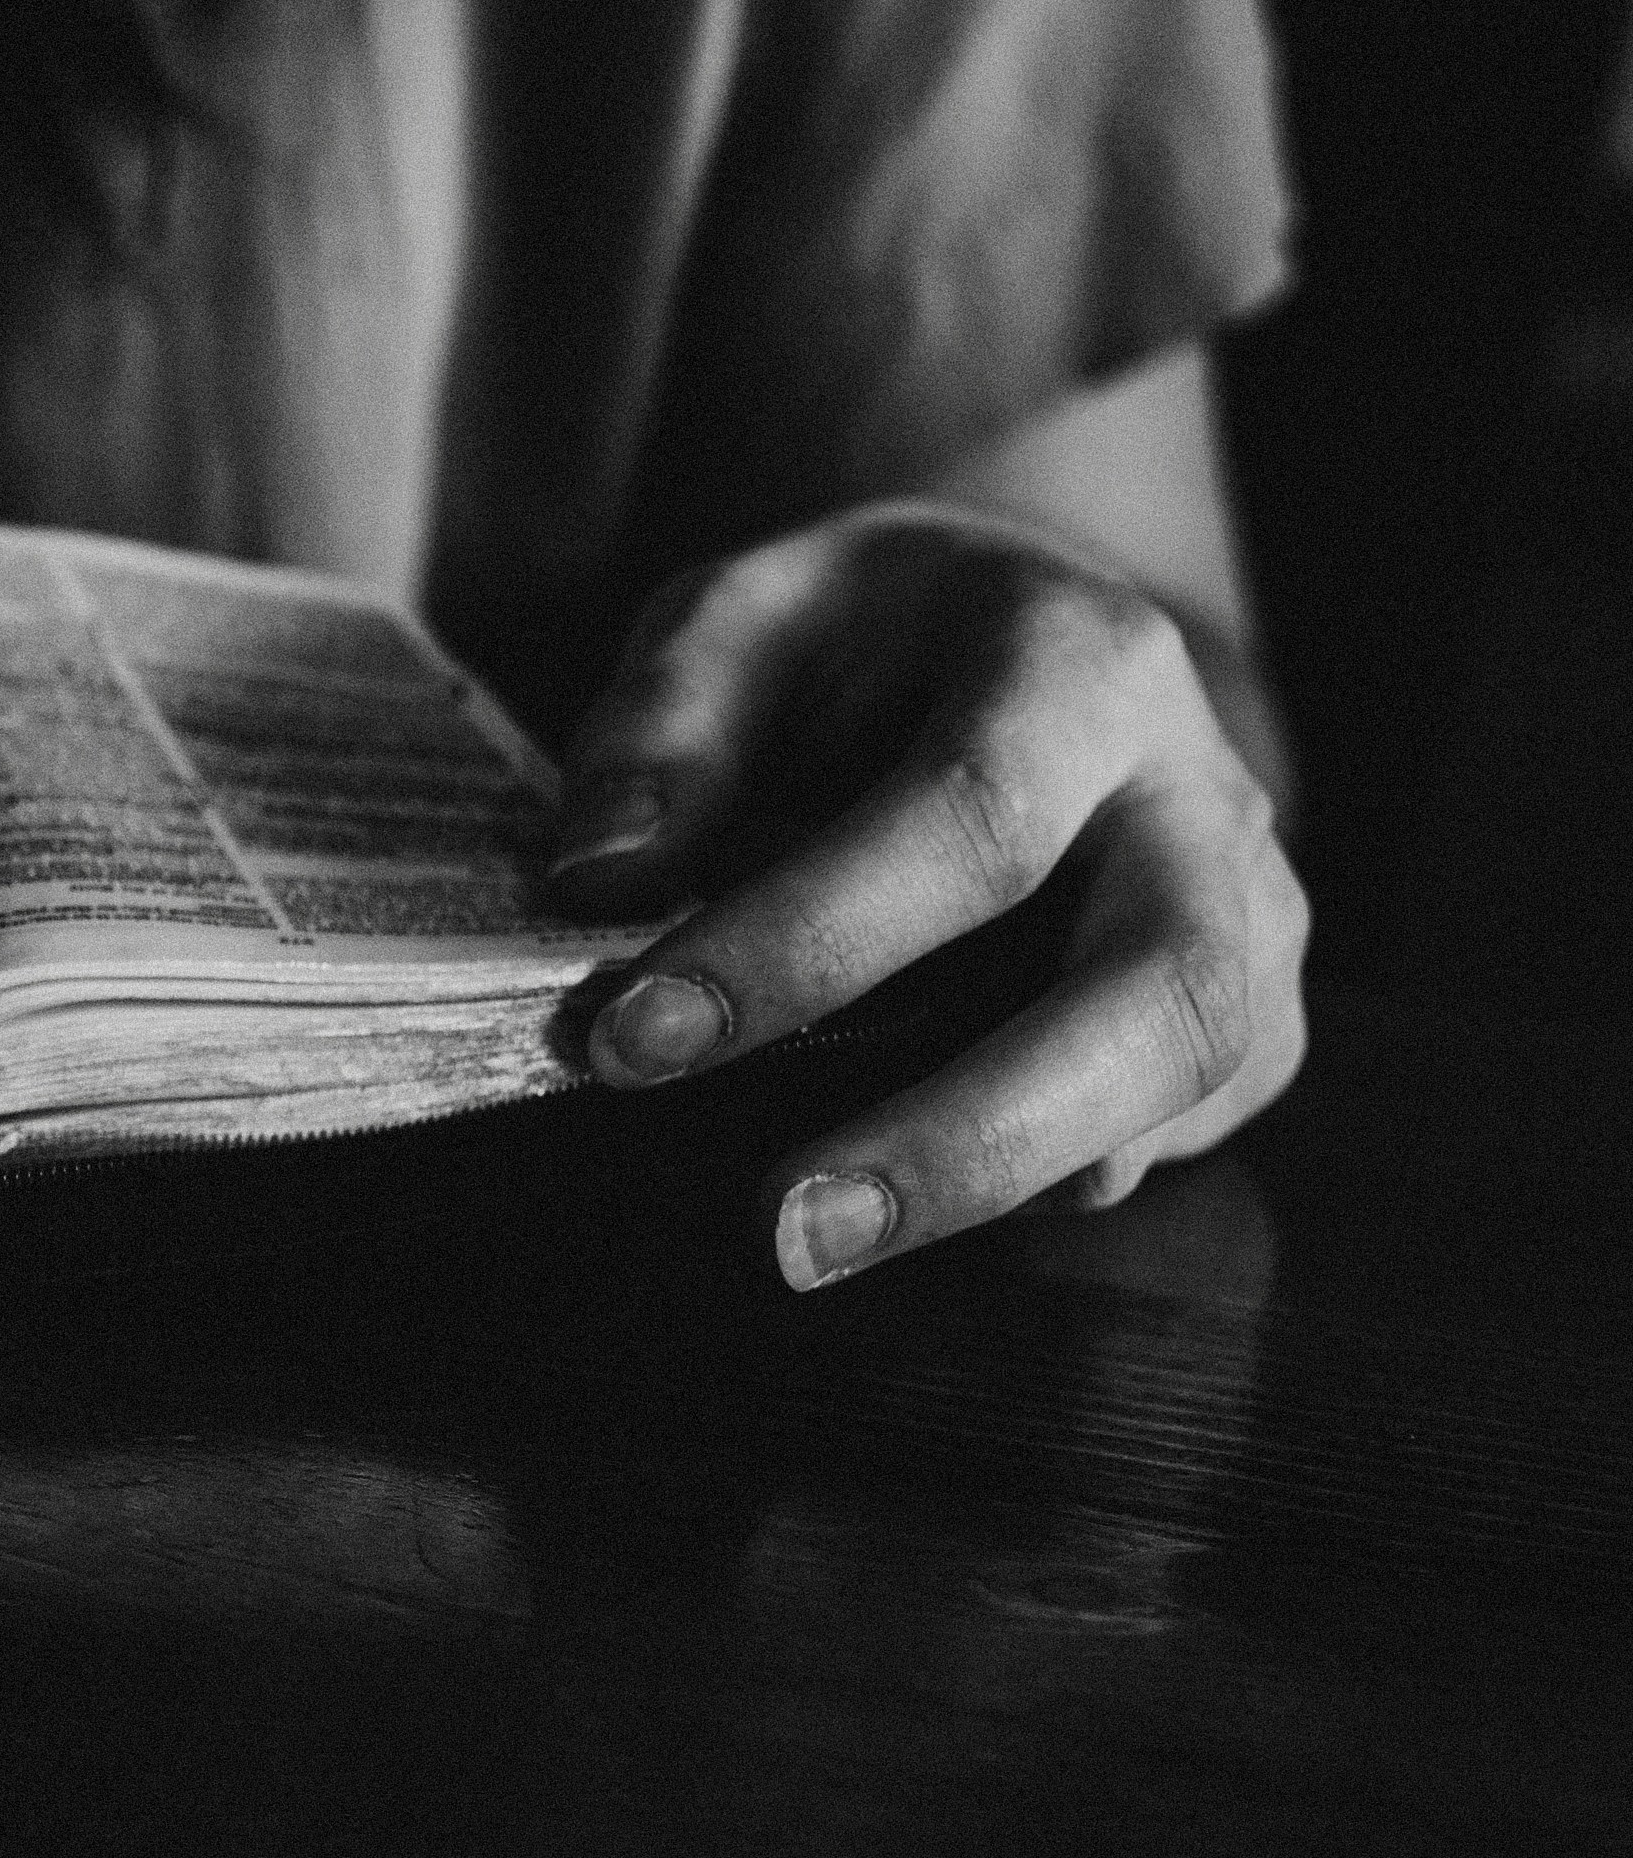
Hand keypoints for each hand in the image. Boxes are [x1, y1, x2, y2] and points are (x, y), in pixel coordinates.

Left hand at [546, 502, 1307, 1288]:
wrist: (1040, 635)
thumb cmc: (875, 639)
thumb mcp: (746, 616)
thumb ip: (668, 728)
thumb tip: (600, 880)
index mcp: (1081, 665)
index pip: (970, 819)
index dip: (804, 942)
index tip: (634, 1038)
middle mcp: (1202, 797)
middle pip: (1156, 991)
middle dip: (968, 1133)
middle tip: (784, 1230)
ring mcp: (1253, 913)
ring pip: (1186, 1085)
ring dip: (1002, 1184)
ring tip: (816, 1241)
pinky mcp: (1257, 1012)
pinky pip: (1174, 1130)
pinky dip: (1044, 1183)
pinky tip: (907, 1193)